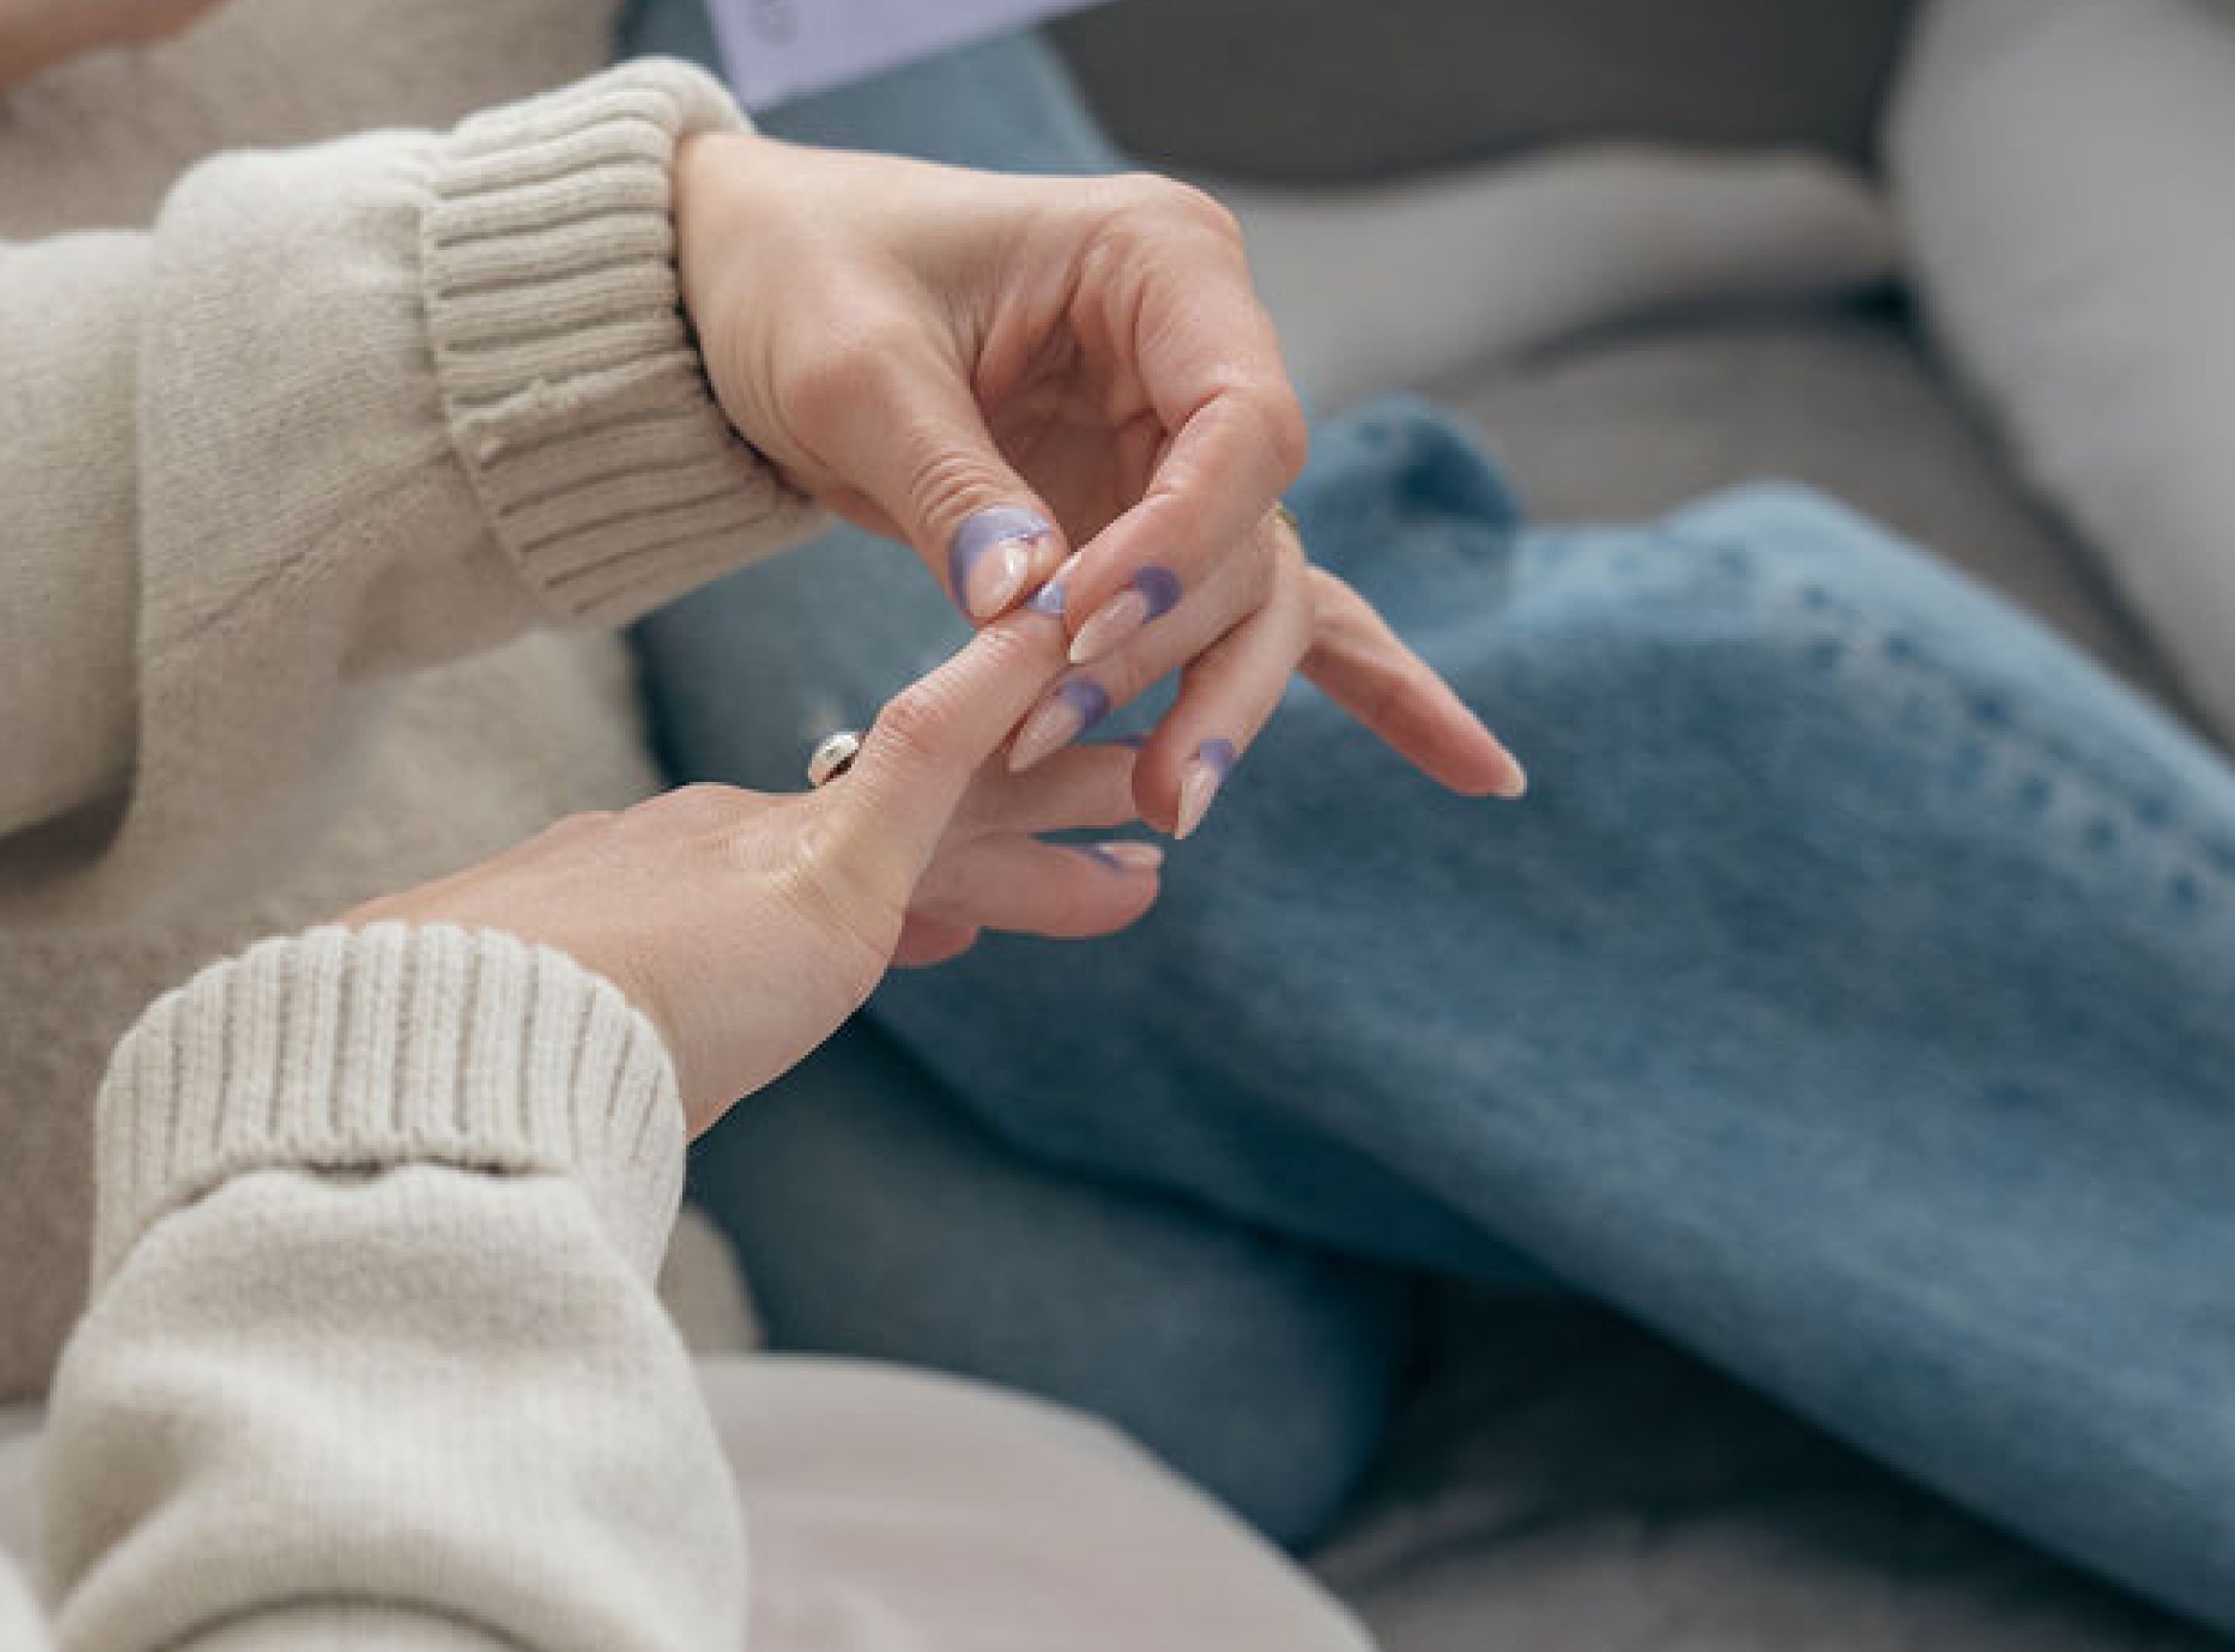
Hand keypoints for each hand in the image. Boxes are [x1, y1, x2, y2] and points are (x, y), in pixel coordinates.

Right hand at [340, 620, 1159, 1132]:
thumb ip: (600, 1090)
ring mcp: (761, 856)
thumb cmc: (464, 1095)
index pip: (792, 888)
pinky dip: (998, 710)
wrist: (446, 1060)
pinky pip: (925, 761)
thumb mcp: (549, 1088)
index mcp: (640, 908)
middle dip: (996, 821)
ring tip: (1146, 783)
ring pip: (946, 798)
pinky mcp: (817, 877)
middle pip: (889, 825)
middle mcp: (702, 852)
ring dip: (1050, 791)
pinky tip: (1058, 659)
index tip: (954, 920)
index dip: (888, 894)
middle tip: (1095, 803)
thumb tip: (598, 1141)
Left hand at [671, 133, 1524, 827]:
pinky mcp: (1156, 525)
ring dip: (1215, 707)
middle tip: (1056, 735)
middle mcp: (1201, 351)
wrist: (756, 288)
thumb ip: (949, 487)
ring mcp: (1187, 443)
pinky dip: (1372, 691)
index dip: (1177, 544)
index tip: (1070, 625)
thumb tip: (1029, 616)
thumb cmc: (801, 281)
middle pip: (1256, 530)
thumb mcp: (851, 370)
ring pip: (1255, 598)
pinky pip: (1267, 613)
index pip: (1244, 422)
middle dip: (1172, 652)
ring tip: (1165, 806)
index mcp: (1157, 262)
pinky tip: (1478, 775)